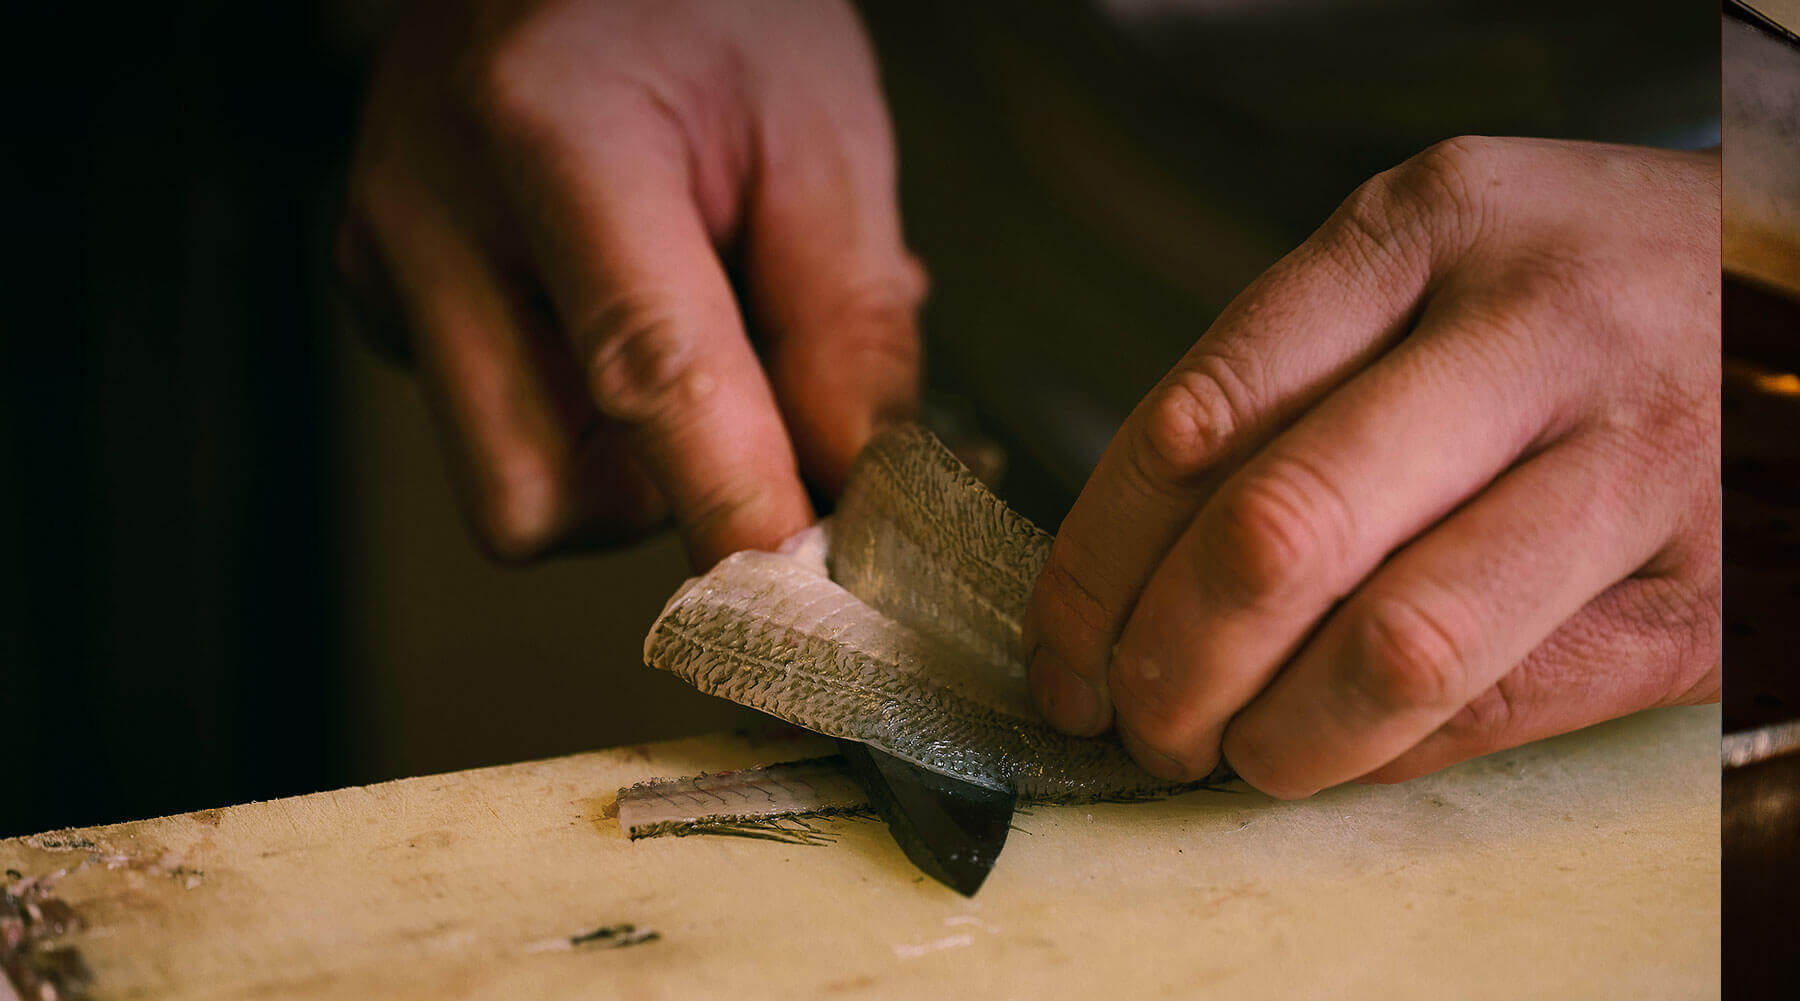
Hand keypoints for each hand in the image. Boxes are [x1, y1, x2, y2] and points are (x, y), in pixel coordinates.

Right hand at [339, 0, 924, 567]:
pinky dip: (585, 417)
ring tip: (687, 321)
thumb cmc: (707, 8)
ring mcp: (386, 261)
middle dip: (663, 500)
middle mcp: (433, 211)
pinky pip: (494, 429)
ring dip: (632, 460)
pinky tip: (620, 310)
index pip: (647, 373)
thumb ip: (848, 325)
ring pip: (516, 488)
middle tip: (753, 412)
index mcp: (553, 130)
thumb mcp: (821, 130)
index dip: (738, 509)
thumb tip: (859, 503)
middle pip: (535, 497)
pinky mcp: (380, 297)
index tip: (819, 598)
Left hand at [1023, 137, 1720, 796]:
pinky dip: (1379, 757)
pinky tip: (1331, 750)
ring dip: (1270, 737)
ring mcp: (1633, 467)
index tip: (1060, 650)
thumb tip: (1121, 566)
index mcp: (1424, 231)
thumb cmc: (1570, 286)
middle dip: (1165, 665)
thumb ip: (1283, 377)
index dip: (1095, 567)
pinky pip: (1498, 711)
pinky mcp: (1698, 600)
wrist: (1792, 297)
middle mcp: (1530, 334)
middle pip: (1278, 535)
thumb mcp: (1424, 259)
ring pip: (1394, 648)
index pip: (1198, 419)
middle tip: (1132, 719)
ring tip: (1224, 752)